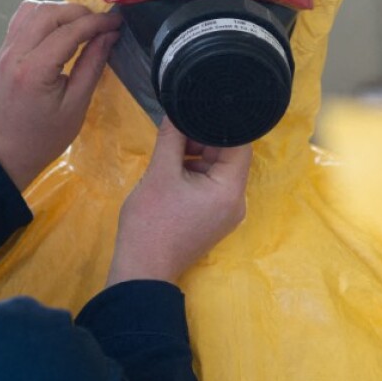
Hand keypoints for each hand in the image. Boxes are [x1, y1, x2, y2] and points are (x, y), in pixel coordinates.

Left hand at [0, 0, 121, 189]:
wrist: (7, 151)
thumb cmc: (45, 137)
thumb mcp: (77, 106)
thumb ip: (92, 65)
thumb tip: (109, 35)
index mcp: (34, 71)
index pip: (68, 31)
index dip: (96, 23)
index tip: (117, 23)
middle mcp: (14, 54)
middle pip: (48, 12)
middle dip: (79, 12)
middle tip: (102, 24)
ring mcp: (4, 50)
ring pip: (32, 9)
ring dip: (60, 11)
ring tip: (81, 26)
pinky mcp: (3, 51)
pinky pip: (22, 19)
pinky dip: (44, 17)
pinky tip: (60, 30)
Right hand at [107, 119, 252, 285]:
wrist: (142, 269)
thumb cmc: (151, 222)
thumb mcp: (160, 173)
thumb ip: (172, 138)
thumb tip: (177, 111)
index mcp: (230, 190)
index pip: (239, 145)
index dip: (220, 125)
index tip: (199, 111)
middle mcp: (237, 202)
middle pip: (229, 158)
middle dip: (203, 141)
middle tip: (177, 132)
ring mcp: (226, 213)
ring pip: (217, 171)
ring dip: (196, 157)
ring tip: (170, 152)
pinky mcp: (213, 219)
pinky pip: (211, 187)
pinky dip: (194, 175)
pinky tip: (172, 171)